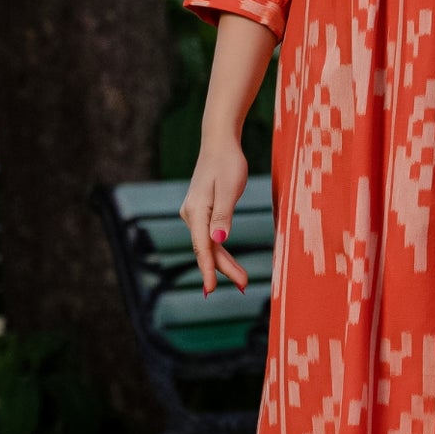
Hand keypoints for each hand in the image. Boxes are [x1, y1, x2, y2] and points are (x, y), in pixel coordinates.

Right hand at [179, 139, 251, 295]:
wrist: (219, 143)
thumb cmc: (227, 163)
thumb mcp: (229, 189)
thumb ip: (223, 216)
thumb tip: (218, 241)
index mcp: (196, 211)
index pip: (202, 247)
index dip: (208, 270)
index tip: (210, 290)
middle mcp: (191, 215)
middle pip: (206, 249)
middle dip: (224, 269)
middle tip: (243, 286)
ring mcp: (195, 214)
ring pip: (208, 245)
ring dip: (224, 262)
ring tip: (242, 280)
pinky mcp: (202, 212)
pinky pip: (210, 237)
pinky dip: (220, 251)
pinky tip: (228, 262)